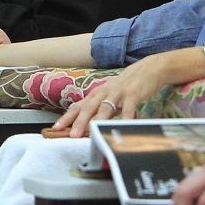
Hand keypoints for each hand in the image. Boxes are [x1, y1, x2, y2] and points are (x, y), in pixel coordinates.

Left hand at [52, 53, 171, 137]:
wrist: (148, 69)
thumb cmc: (127, 86)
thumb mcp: (110, 96)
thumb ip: (100, 110)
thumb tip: (87, 127)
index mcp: (97, 94)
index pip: (78, 106)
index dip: (67, 117)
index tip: (56, 128)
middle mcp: (104, 92)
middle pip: (89, 107)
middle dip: (79, 121)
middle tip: (72, 135)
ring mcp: (118, 93)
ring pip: (105, 107)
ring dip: (98, 120)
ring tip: (92, 132)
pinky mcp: (133, 94)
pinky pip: (129, 108)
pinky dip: (126, 118)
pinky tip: (124, 128)